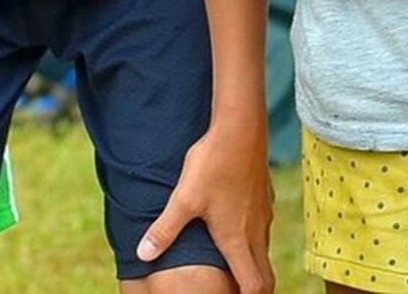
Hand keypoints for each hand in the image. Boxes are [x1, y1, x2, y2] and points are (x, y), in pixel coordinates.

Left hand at [136, 120, 272, 293]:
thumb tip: (142, 254)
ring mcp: (263, 215)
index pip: (255, 287)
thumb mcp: (184, 199)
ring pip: (263, 252)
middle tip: (235, 290)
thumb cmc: (213, 165)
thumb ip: (165, 229)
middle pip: (265, 275)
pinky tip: (236, 225)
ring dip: (252, 264)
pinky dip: (253, 240)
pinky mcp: (264, 198)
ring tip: (233, 263)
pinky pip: (263, 229)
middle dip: (253, 289)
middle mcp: (256, 233)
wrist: (240, 129)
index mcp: (238, 241)